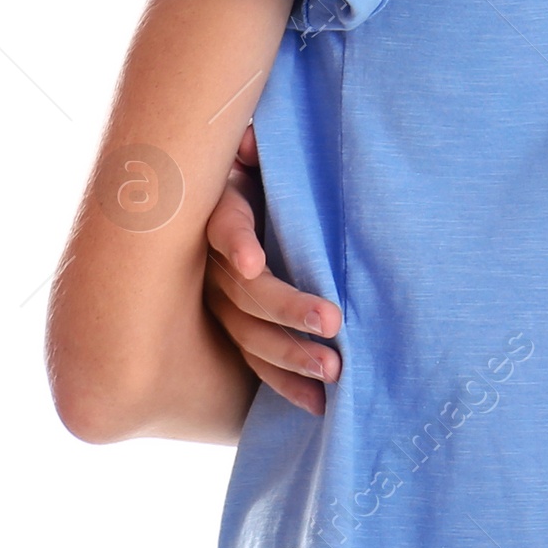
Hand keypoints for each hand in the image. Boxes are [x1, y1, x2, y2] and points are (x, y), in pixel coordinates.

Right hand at [204, 124, 341, 416]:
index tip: (253, 262)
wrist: (230, 205)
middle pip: (244, 294)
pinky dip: (286, 385)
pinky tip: (317, 404)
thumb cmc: (257, 177)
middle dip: (288, 310)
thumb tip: (248, 143)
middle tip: (332, 321)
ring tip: (333, 370)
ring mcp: (222, 305)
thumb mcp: (257, 159)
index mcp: (222, 214)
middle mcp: (215, 266)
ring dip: (291, 356)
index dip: (236, 244)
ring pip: (249, 336)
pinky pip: (256, 363)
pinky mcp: (237, 332)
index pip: (223, 228)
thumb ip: (255, 152)